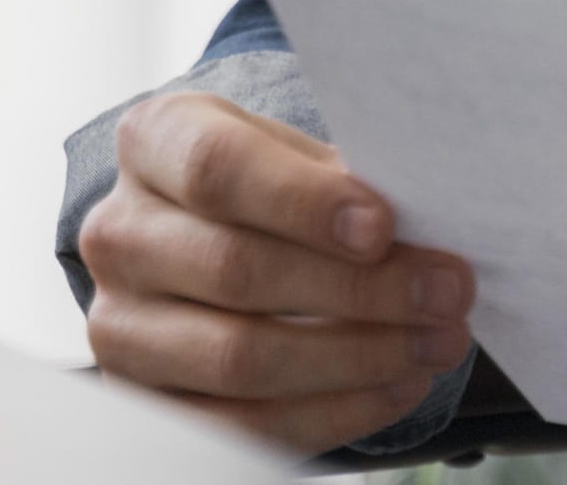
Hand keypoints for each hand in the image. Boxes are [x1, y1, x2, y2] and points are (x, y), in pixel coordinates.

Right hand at [77, 90, 475, 452]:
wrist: (210, 235)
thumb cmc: (274, 182)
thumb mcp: (298, 152)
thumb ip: (344, 179)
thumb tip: (425, 229)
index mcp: (155, 140)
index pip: (216, 169)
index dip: (302, 202)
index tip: (383, 227)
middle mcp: (119, 233)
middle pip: (236, 270)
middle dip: (359, 288)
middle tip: (447, 293)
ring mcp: (119, 327)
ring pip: (238, 357)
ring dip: (357, 357)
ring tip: (438, 343)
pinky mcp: (143, 404)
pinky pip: (240, 427)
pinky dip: (332, 411)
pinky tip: (398, 385)